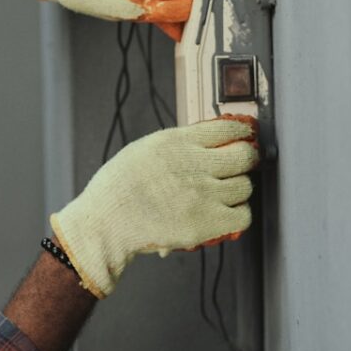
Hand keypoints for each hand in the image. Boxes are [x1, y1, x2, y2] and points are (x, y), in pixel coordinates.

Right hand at [50, 115, 257, 297]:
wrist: (105, 222)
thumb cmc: (118, 188)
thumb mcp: (145, 148)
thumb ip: (178, 144)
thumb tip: (209, 140)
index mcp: (177, 142)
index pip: (228, 127)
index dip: (241, 131)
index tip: (244, 135)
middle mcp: (194, 165)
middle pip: (244, 156)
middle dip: (245, 159)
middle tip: (240, 164)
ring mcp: (203, 195)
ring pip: (245, 187)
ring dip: (238, 189)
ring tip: (224, 193)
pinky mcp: (207, 223)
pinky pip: (243, 216)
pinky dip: (237, 215)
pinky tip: (225, 213)